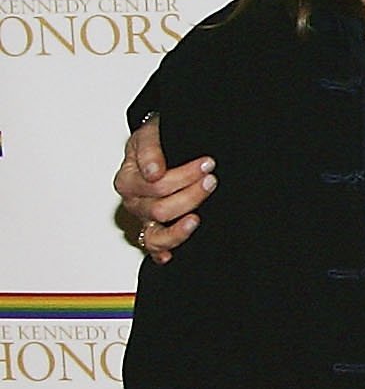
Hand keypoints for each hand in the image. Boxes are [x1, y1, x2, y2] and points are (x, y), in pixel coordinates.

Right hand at [115, 114, 213, 258]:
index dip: (185, 175)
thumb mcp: (152, 133)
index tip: (208, 163)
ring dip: (180, 228)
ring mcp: (143, 218)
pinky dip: (162, 253)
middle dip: (190, 195)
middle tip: (211, 180)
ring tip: (197, 217)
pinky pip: (154, 249)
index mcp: (128, 179)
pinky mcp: (153, 231)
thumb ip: (150, 148)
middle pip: (160, 209)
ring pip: (156, 236)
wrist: (160, 143)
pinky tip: (172, 256)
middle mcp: (134, 201)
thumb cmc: (157, 139)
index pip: (156, 184)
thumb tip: (153, 172)